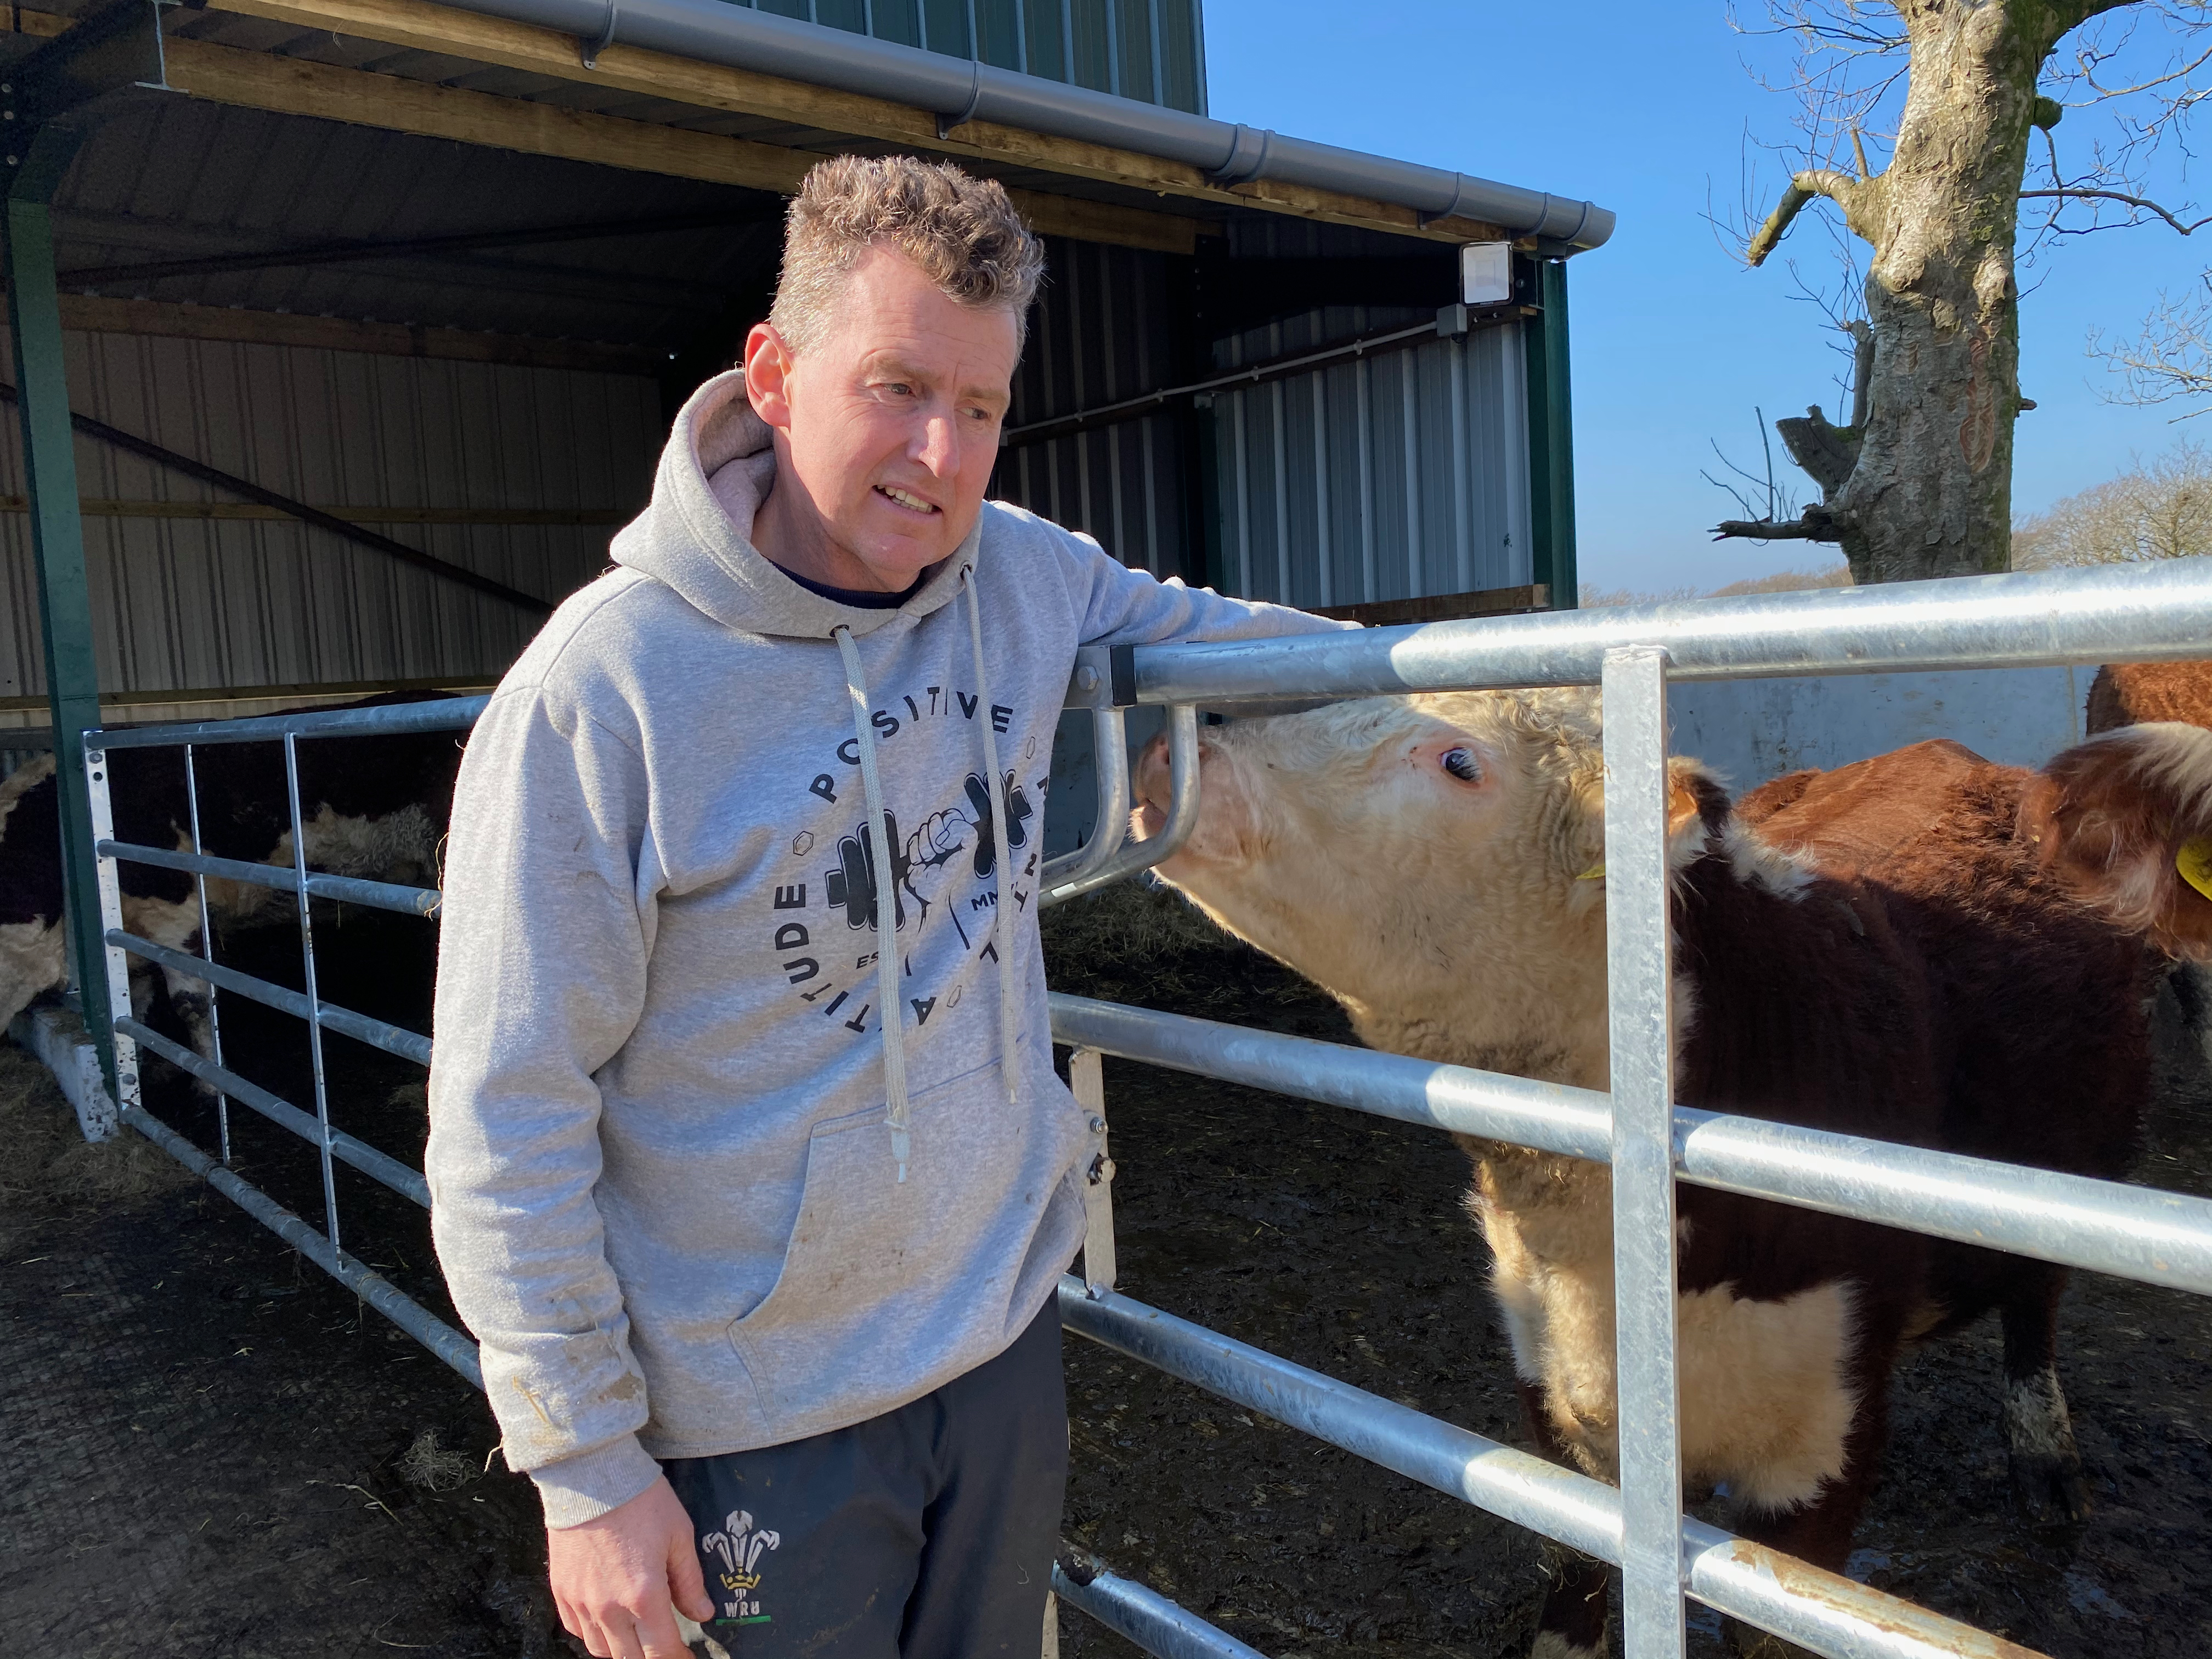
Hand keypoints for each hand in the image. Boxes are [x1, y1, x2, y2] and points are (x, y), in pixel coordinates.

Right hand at [548, 1476, 713, 1658]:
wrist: (591, 1474)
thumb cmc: (641, 1499)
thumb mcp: (679, 1535)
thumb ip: (690, 1581)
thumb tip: (704, 1613)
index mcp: (644, 1595)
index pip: (661, 1651)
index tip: (687, 1656)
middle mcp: (609, 1607)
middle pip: (630, 1658)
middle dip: (652, 1657)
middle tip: (665, 1647)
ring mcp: (581, 1601)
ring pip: (601, 1650)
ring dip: (622, 1650)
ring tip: (638, 1638)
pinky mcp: (561, 1591)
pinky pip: (576, 1630)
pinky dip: (594, 1635)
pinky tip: (608, 1622)